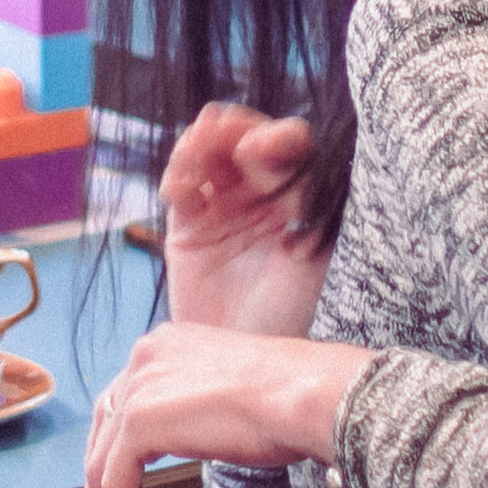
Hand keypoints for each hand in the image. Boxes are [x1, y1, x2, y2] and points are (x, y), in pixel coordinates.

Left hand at [79, 322, 365, 487]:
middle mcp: (145, 358)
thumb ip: (196, 408)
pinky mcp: (139, 421)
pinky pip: (117, 483)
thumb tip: (190, 435)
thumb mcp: (230, 394)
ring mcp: (139, 388)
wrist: (311, 395)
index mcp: (166, 345)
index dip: (112, 450)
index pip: (121, 401)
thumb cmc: (291, 399)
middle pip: (105, 433)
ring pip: (106, 466)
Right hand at [155, 102, 327, 340]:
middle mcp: (261, 194)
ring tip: (193, 155)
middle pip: (243, 139)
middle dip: (230, 130)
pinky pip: (180, 187)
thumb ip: (306, 199)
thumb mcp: (311, 255)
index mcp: (299, 196)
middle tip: (217, 133)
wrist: (242, 357)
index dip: (274, 137)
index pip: (289, 148)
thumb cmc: (290, 314)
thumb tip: (293, 148)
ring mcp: (223, 206)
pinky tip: (179, 192)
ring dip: (197, 145)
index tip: (261, 149)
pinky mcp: (188, 225)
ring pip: (207, 153)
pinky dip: (176, 178)